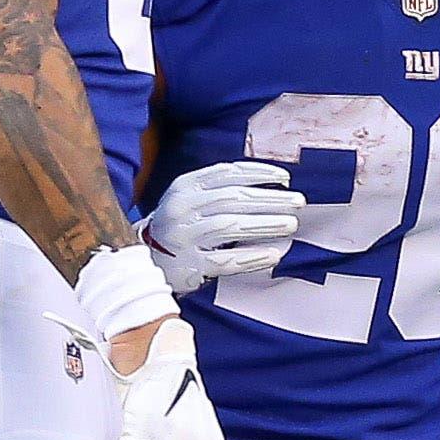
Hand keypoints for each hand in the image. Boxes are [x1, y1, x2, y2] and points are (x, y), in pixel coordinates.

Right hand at [142, 159, 302, 294]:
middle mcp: (183, 208)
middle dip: (270, 199)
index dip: (259, 174)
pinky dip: (251, 257)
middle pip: (234, 199)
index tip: (285, 179)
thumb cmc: (176, 225)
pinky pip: (226, 260)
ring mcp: (184, 237)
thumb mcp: (187, 197)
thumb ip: (217, 187)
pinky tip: (273, 254)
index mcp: (184, 186)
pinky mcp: (189, 265)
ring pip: (231, 227)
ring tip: (290, 224)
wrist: (140, 258)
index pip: (227, 174)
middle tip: (298, 203)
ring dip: (265, 225)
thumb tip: (267, 184)